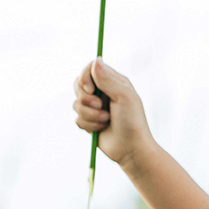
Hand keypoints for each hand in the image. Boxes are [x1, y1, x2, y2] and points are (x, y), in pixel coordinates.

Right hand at [72, 58, 154, 173]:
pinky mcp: (89, 121)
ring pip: (76, 103)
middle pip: (78, 84)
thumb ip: (107, 79)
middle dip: (86, 98)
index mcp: (113, 82)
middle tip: (101, 106)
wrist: (131, 149)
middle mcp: (103, 92)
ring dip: (90, 114)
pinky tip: (101, 129)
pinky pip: (77, 119)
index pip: (90, 68)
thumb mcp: (123, 96)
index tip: (89, 89)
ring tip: (106, 120)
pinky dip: (89, 125)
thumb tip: (96, 59)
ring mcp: (95, 107)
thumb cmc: (132, 121)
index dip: (85, 77)